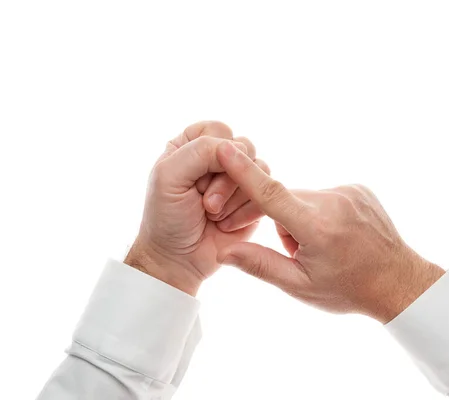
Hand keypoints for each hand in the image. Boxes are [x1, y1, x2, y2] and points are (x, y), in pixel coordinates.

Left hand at [125, 121, 268, 295]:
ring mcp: (237, 180)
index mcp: (192, 146)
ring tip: (215, 216)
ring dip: (235, 197)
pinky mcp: (254, 201)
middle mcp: (217, 160)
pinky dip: (247, 211)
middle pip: (243, 148)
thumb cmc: (167, 219)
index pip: (218, 130)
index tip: (195, 178)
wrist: (179, 260)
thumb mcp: (169, 176)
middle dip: (225, 180)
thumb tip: (239, 148)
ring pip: (259, 169)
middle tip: (206, 205)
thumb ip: (201, 150)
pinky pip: (267, 192)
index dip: (213, 152)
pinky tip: (227, 225)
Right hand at [214, 141, 443, 322]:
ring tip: (327, 244)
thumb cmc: (347, 289)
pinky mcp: (359, 188)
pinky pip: (324, 194)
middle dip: (285, 223)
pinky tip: (340, 233)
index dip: (244, 172)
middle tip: (305, 252)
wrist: (397, 281)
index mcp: (317, 228)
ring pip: (304, 198)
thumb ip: (259, 265)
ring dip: (304, 217)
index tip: (224, 148)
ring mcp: (349, 192)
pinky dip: (322, 211)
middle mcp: (334, 202)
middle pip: (286, 200)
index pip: (271, 194)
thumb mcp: (299, 285)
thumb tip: (223, 252)